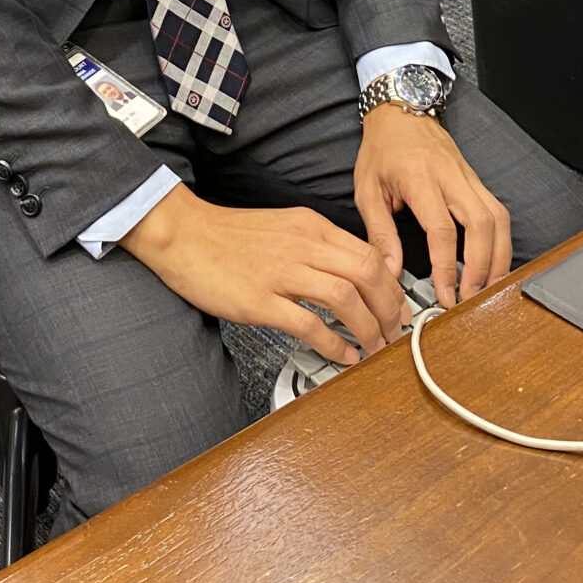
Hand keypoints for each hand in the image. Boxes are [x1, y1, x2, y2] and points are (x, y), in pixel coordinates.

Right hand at [120, 183, 408, 365]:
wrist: (182, 233)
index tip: (399, 306)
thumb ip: (316, 246)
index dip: (392, 286)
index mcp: (311, 226)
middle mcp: (302, 245)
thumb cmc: (228, 235)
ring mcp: (281, 273)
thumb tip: (349, 274)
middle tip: (396, 331)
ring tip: (374, 348)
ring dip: (369, 329)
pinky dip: (334, 344)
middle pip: (367, 274)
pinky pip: (309, 325)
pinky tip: (343, 357)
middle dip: (390, 308)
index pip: (369, 253)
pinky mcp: (260, 301)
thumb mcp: (283, 227)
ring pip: (345, 298)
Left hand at [354, 106, 511, 307]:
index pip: (442, 230)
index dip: (447, 268)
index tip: (445, 296)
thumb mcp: (367, 189)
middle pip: (482, 224)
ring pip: (498, 218)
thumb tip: (391, 273)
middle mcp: (451, 177)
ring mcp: (469, 177)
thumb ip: (380, 233)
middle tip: (471, 298)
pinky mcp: (477, 180)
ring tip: (487, 288)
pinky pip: (498, 211)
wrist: (400, 110)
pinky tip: (493, 263)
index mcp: (420, 179)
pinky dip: (500, 240)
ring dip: (499, 257)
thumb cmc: (381, 149)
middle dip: (482, 267)